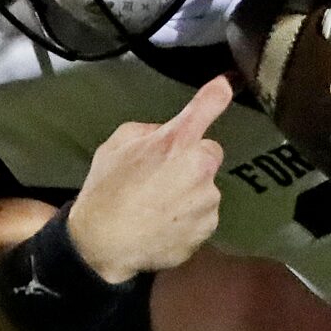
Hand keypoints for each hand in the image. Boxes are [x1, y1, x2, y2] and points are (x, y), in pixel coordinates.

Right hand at [67, 78, 232, 279]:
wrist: (104, 245)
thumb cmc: (105, 192)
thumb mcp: (115, 147)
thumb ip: (148, 132)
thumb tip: (167, 133)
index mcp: (175, 141)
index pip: (206, 107)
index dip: (218, 93)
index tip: (227, 85)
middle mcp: (199, 166)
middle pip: (209, 154)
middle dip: (193, 161)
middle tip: (163, 177)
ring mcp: (207, 200)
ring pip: (207, 188)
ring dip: (191, 192)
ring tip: (158, 206)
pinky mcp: (209, 227)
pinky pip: (204, 216)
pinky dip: (189, 219)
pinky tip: (165, 225)